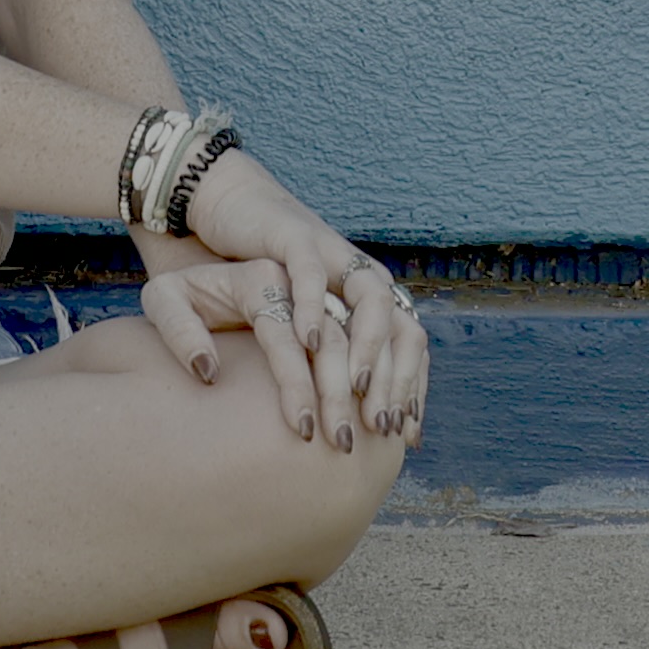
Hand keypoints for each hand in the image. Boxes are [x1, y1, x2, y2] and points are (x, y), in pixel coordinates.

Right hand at [138, 157, 427, 452]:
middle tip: (377, 426)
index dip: (413, 389)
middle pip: (401, 327)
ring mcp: (334, 255)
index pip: (410, 346)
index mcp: (367, 299)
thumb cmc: (265, 280)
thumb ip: (324, 365)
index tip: (406, 436)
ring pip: (371, 301)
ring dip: (367, 346)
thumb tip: (350, 421)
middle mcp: (360, 276)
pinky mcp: (297, 236)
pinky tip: (305, 342)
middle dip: (396, 380)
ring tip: (353, 388)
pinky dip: (312, 306)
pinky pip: (311, 271)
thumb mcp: (300, 328)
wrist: (234, 211)